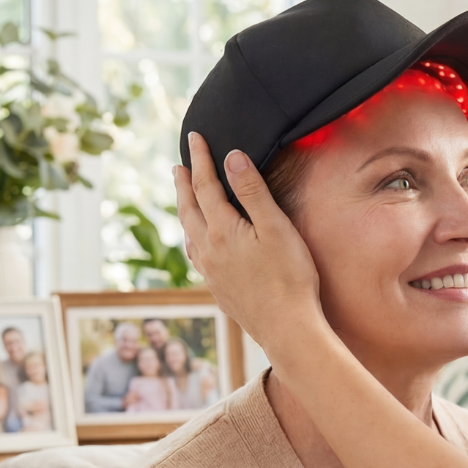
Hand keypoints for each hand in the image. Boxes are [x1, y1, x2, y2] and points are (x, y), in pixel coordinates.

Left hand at [174, 134, 324, 356]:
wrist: (287, 329)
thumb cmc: (289, 277)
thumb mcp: (275, 227)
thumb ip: (252, 191)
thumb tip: (232, 158)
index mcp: (222, 230)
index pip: (204, 185)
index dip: (200, 159)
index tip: (195, 137)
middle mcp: (208, 250)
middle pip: (188, 209)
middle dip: (183, 184)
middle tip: (178, 166)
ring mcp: (211, 272)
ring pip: (188, 233)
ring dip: (184, 210)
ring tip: (184, 198)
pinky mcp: (219, 290)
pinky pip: (196, 256)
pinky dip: (192, 238)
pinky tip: (197, 243)